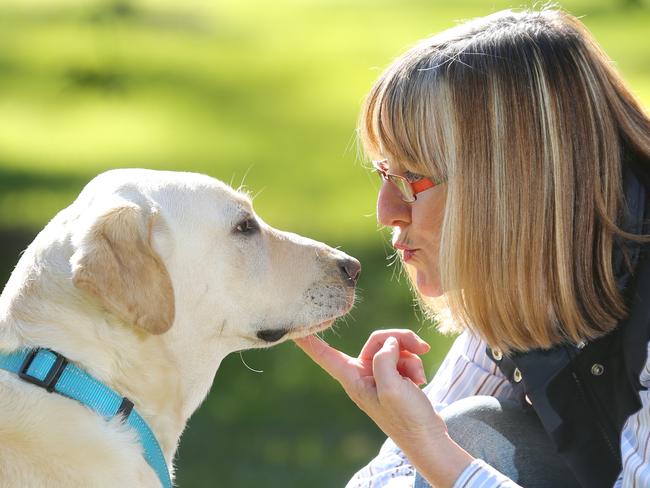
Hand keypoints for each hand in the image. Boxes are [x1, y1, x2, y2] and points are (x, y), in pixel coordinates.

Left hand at [294, 330, 446, 447]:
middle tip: (421, 347)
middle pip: (376, 340)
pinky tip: (420, 380)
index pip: (325, 356)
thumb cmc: (407, 419)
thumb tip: (389, 344)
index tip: (294, 329)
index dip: (309, 342)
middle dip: (400, 340)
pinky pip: (403, 358)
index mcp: (353, 380)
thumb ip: (383, 360)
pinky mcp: (394, 376)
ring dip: (411, 356)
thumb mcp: (391, 389)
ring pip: (393, 347)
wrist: (428, 438)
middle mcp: (363, 375)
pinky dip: (414, 364)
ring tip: (418, 376)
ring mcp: (379, 375)